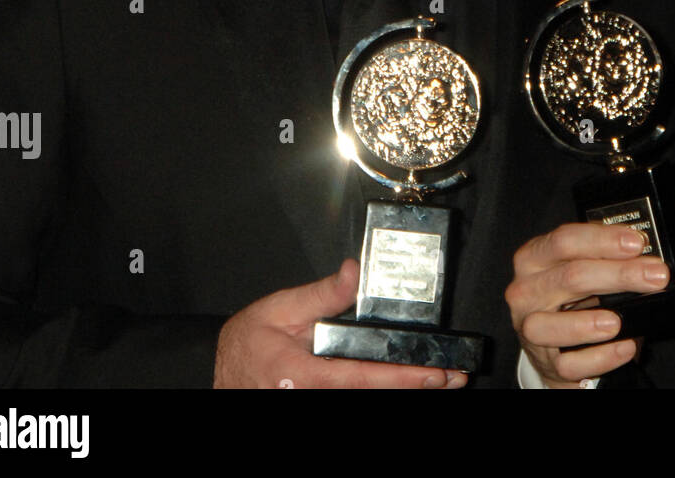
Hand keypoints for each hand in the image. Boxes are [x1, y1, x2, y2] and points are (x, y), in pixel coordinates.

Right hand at [213, 259, 467, 388]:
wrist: (221, 368)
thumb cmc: (246, 343)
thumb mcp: (280, 308)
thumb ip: (321, 294)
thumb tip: (354, 272)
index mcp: (308, 374)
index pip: (365, 378)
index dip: (404, 376)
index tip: (434, 373)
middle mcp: (315, 396)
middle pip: (374, 394)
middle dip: (417, 386)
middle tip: (453, 379)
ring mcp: (317, 401)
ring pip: (366, 398)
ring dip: (404, 388)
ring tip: (439, 380)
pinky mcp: (318, 399)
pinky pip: (353, 395)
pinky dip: (381, 388)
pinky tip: (403, 380)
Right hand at [506, 223, 668, 387]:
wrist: (554, 344)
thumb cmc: (571, 298)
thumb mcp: (580, 268)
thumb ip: (602, 256)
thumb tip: (642, 249)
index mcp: (534, 258)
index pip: (564, 240)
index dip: (603, 240)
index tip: (637, 243)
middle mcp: (526, 291)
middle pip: (570, 277)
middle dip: (618, 275)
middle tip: (655, 275)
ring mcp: (530, 328)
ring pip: (549, 325)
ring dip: (586, 323)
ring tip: (618, 322)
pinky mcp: (546, 363)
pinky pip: (568, 364)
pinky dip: (599, 357)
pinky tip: (623, 347)